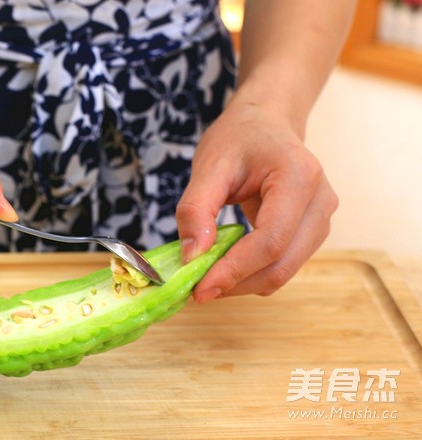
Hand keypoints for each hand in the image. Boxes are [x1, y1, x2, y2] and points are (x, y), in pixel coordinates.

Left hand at [175, 95, 337, 302]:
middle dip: (237, 283)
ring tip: (205, 275)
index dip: (235, 270)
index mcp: (299, 178)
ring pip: (283, 271)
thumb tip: (192, 257)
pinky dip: (251, 273)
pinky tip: (224, 264)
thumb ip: (196, 209)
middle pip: (281, 264)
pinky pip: (282, 264)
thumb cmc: (239, 138)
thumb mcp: (208, 166)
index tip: (199, 288)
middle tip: (196, 290)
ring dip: (243, 282)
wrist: (266, 123)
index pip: (271, 240)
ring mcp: (322, 219)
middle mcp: (321, 201)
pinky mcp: (312, 231)